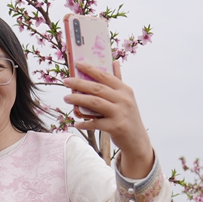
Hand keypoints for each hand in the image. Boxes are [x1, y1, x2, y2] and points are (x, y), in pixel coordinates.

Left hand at [63, 61, 154, 178]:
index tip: (77, 63)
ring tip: (66, 98)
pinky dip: (85, 123)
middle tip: (65, 81)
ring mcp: (120, 113)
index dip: (91, 69)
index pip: (105, 76)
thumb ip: (118, 80)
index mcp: (125, 90)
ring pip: (95, 103)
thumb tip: (114, 61)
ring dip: (78, 99)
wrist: (137, 140)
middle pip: (98, 88)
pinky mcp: (115, 127)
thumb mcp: (126, 97)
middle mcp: (123, 99)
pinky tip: (76, 123)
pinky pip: (95, 123)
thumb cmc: (127, 116)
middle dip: (80, 83)